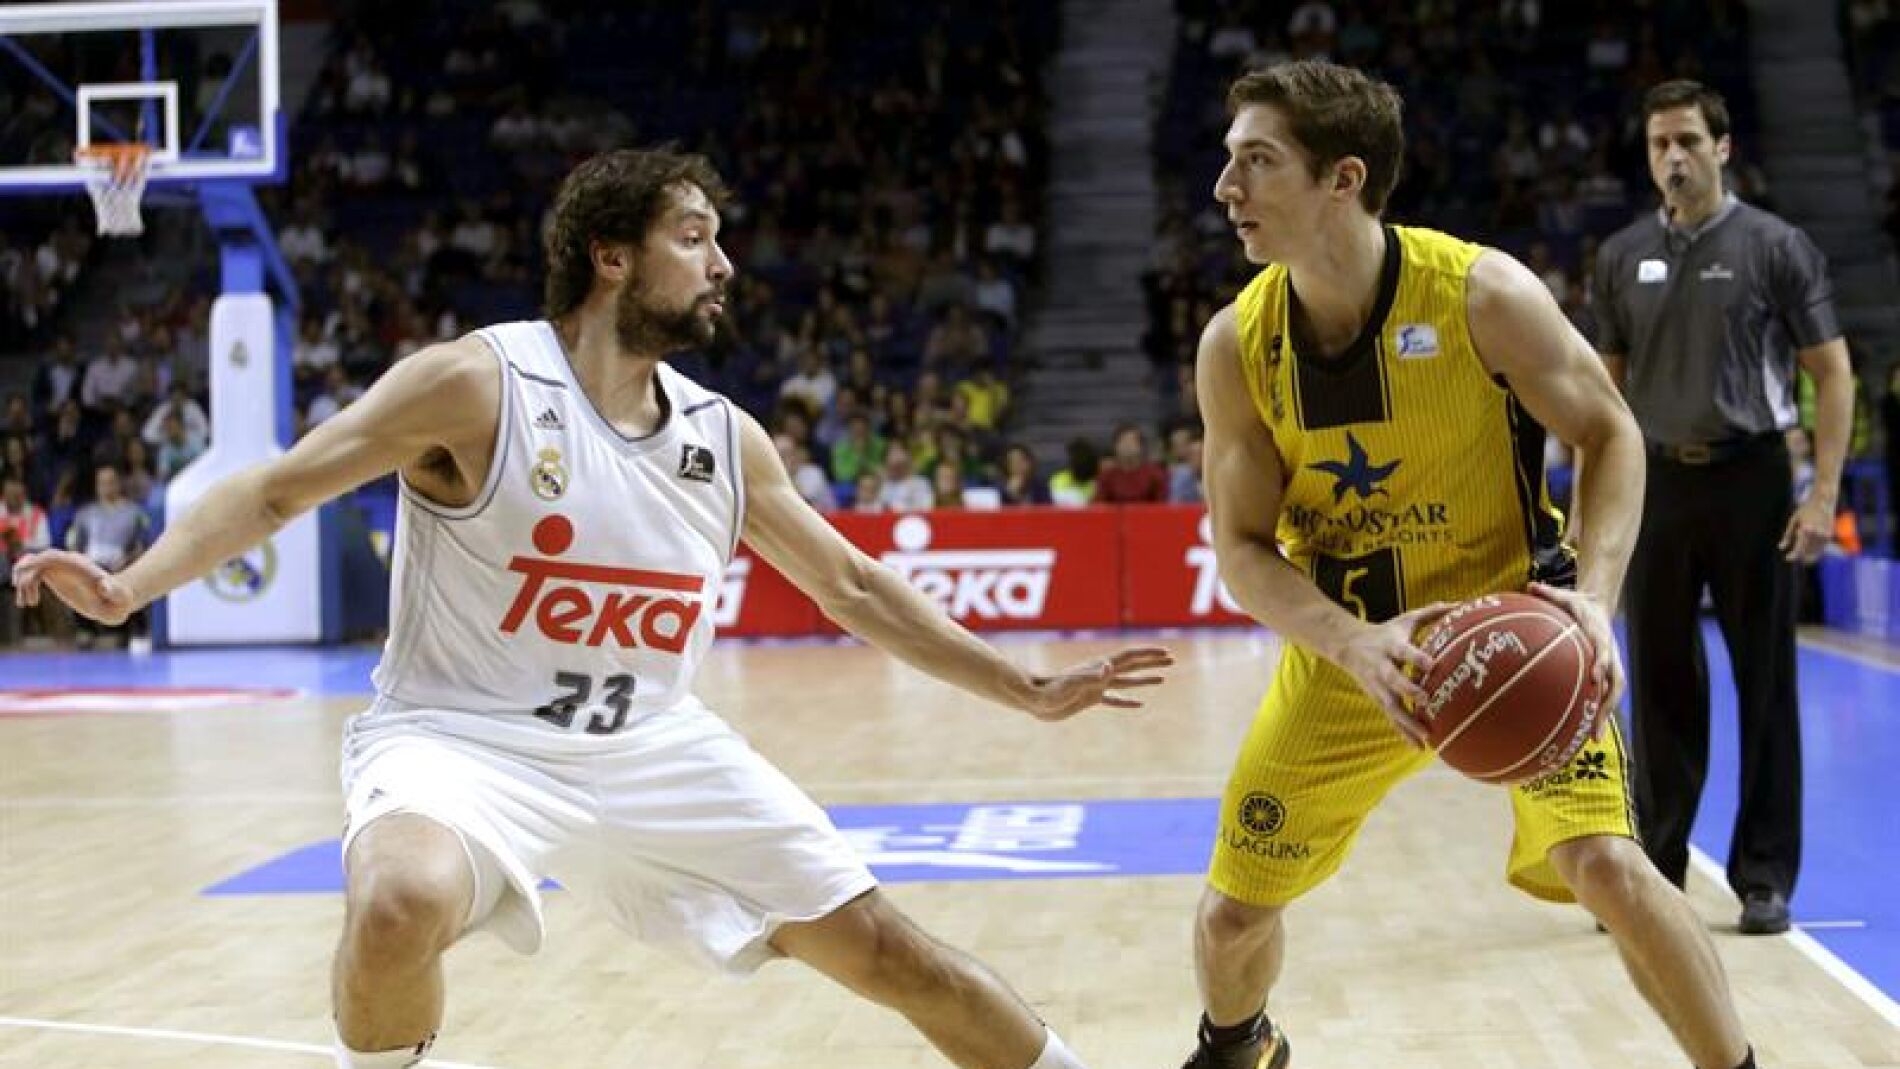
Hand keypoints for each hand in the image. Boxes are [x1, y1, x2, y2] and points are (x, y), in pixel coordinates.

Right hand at [12, 549, 135, 625]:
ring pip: (33, 567)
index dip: (37, 562)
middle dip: (26, 574)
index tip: (25, 575)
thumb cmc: (119, 601)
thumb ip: (114, 592)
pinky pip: (34, 574)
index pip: (54, 557)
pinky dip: (26, 586)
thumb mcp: (120, 599)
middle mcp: (68, 563)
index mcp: (80, 565)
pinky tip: (29, 602)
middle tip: (27, 599)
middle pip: (39, 559)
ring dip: (24, 582)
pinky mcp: (56, 576)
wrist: (115, 601)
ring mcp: (61, 568)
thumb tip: (103, 585)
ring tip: (27, 603)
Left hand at [1020, 646, 1173, 721]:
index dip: (1148, 654)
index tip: (1166, 653)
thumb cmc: (1049, 691)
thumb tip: (1109, 666)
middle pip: (1132, 666)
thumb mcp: (1071, 684)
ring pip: (1127, 681)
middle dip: (1152, 662)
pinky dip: (1128, 701)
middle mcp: (1100, 675)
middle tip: (1172, 659)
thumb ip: (1091, 676)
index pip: (1129, 657)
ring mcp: (1096, 687)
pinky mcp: (1090, 699)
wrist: (1032, 700)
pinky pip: (1114, 700)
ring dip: (1145, 679)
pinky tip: (1139, 704)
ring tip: (1162, 678)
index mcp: (1099, 668)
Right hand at [1335, 602, 1452, 746]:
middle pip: (1394, 681)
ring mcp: (1378, 686)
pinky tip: (1419, 747)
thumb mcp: (1405, 620)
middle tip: (1426, 699)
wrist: (1348, 646)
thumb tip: (1461, 604)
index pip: (1404, 652)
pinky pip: (1391, 719)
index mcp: (1390, 646)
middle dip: (1408, 690)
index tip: (1432, 665)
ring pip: (1391, 706)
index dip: (1416, 658)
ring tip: (1427, 736)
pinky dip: (1404, 733)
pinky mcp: (1377, 699)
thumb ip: (1432, 613)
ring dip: (1407, 722)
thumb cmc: (1386, 632)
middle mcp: (1382, 667)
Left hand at [1527, 582, 1623, 734]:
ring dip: (1604, 716)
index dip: (1601, 662)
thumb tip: (1530, 585)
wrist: (1599, 606)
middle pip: (1615, 682)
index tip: (1595, 676)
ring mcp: (1610, 666)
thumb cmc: (1577, 604)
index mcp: (1600, 634)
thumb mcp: (1565, 595)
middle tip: (1595, 725)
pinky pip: (1602, 695)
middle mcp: (1609, 653)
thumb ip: (1548, 592)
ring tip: (1592, 739)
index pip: (1604, 649)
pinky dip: (1595, 712)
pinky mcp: (1606, 673)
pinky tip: (1582, 732)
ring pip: (1612, 694)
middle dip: (1607, 704)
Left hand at [1779, 493, 1833, 563]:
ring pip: (1816, 552)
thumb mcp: (1793, 520)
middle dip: (1800, 556)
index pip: (1799, 548)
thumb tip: (1781, 548)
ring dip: (1808, 556)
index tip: (1787, 558)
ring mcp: (1825, 535)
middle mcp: (1816, 533)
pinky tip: (1808, 552)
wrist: (1823, 501)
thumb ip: (1787, 535)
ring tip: (1799, 556)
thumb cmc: (1805, 510)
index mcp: (1806, 529)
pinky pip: (1822, 548)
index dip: (1793, 555)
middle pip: (1807, 552)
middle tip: (1791, 557)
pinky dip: (1815, 552)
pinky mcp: (1829, 535)